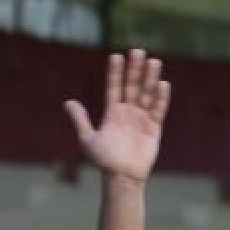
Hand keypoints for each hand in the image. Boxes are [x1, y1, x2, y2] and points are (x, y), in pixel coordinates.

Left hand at [65, 49, 169, 181]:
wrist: (121, 178)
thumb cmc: (104, 161)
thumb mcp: (88, 139)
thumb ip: (80, 120)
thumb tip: (67, 102)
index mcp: (113, 113)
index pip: (114, 87)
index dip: (115, 73)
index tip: (116, 56)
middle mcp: (128, 112)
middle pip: (132, 86)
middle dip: (135, 69)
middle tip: (137, 51)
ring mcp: (142, 118)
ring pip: (147, 93)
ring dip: (150, 78)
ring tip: (154, 62)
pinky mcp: (154, 127)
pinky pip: (158, 109)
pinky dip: (160, 98)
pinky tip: (162, 84)